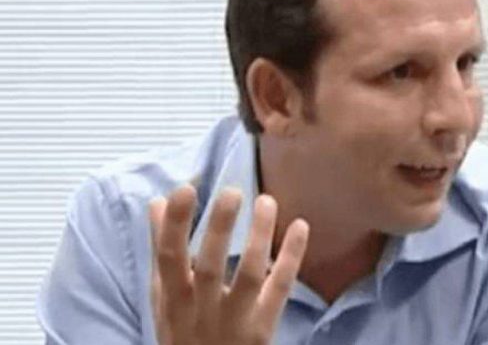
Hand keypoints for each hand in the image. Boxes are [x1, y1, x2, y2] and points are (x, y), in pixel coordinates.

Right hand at [149, 185, 308, 344]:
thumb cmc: (183, 332)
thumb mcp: (164, 297)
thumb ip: (161, 251)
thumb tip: (155, 203)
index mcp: (173, 298)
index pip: (169, 258)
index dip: (174, 225)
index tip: (185, 189)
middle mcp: (202, 310)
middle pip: (211, 267)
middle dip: (219, 230)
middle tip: (232, 192)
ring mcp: (235, 320)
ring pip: (250, 276)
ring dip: (260, 237)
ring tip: (266, 201)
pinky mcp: (263, 328)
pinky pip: (280, 289)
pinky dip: (292, 257)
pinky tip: (301, 226)